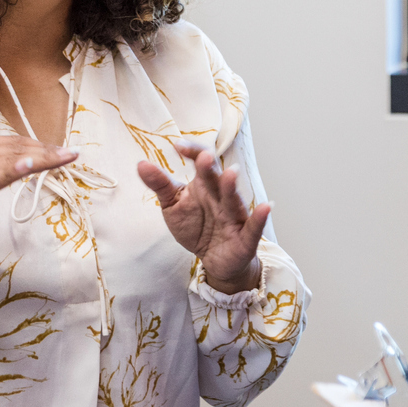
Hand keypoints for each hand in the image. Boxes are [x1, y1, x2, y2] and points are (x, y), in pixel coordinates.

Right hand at [0, 137, 74, 296]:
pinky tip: (34, 164)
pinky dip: (16, 168)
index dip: (36, 144)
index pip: (7, 142)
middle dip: (44, 149)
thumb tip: (21, 167)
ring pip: (10, 158)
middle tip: (70, 154)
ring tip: (65, 158)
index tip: (60, 151)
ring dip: (42, 157)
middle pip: (12, 146)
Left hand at [136, 142, 269, 294]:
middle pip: (216, 180)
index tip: (177, 147)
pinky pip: (254, 227)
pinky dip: (260, 218)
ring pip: (233, 201)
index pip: (202, 162)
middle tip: (204, 158)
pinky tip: (266, 207)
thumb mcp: (173, 205)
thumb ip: (160, 185)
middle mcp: (221, 197)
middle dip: (210, 169)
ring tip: (231, 174)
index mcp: (205, 185)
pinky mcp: (245, 238)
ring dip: (232, 188)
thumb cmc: (195, 226)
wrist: (213, 260)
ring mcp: (234, 217)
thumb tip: (141, 164)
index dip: (193, 152)